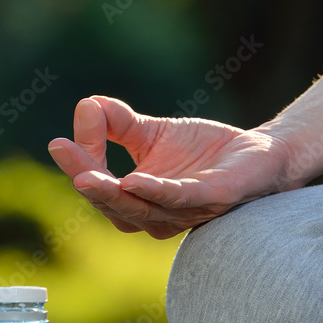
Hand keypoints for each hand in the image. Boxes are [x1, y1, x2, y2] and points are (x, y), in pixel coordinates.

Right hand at [48, 96, 294, 238]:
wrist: (262, 153)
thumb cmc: (207, 151)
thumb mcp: (153, 132)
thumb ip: (117, 122)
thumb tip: (85, 107)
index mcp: (140, 201)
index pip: (101, 190)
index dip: (79, 167)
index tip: (60, 142)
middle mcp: (160, 215)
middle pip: (115, 206)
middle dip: (87, 183)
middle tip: (64, 155)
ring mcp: (186, 212)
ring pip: (141, 209)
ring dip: (112, 193)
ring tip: (87, 176)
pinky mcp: (214, 199)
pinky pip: (180, 200)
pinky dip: (156, 192)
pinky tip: (135, 180)